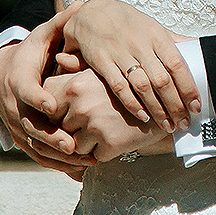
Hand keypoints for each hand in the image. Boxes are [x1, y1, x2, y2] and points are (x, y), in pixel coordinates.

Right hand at [0, 9, 94, 174]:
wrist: (1, 78)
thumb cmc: (30, 54)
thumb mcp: (42, 37)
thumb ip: (61, 24)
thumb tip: (82, 4)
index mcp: (19, 80)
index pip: (26, 91)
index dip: (37, 99)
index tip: (52, 105)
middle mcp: (14, 106)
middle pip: (30, 125)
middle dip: (51, 137)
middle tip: (72, 145)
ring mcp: (17, 126)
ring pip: (35, 146)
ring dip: (57, 156)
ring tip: (83, 162)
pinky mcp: (23, 139)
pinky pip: (39, 156)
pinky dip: (57, 165)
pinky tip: (80, 172)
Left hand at [48, 67, 170, 161]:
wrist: (168, 99)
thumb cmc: (130, 80)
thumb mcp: (104, 66)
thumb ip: (76, 65)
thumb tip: (58, 57)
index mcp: (74, 85)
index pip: (48, 105)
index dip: (54, 111)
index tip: (64, 112)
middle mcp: (81, 105)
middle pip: (58, 128)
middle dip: (70, 129)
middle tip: (88, 123)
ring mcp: (95, 126)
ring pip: (73, 146)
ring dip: (85, 143)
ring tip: (104, 130)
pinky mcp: (110, 144)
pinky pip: (92, 157)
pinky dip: (102, 152)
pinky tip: (115, 138)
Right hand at [61, 0, 199, 133]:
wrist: (92, 13)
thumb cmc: (126, 22)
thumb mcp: (152, 26)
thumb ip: (173, 41)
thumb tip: (196, 49)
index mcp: (156, 35)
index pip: (177, 65)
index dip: (188, 88)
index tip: (196, 106)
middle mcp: (140, 44)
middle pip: (162, 80)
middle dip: (175, 105)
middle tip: (184, 123)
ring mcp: (121, 53)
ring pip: (143, 86)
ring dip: (157, 109)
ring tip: (167, 125)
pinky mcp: (103, 62)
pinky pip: (120, 87)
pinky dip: (132, 104)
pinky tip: (143, 116)